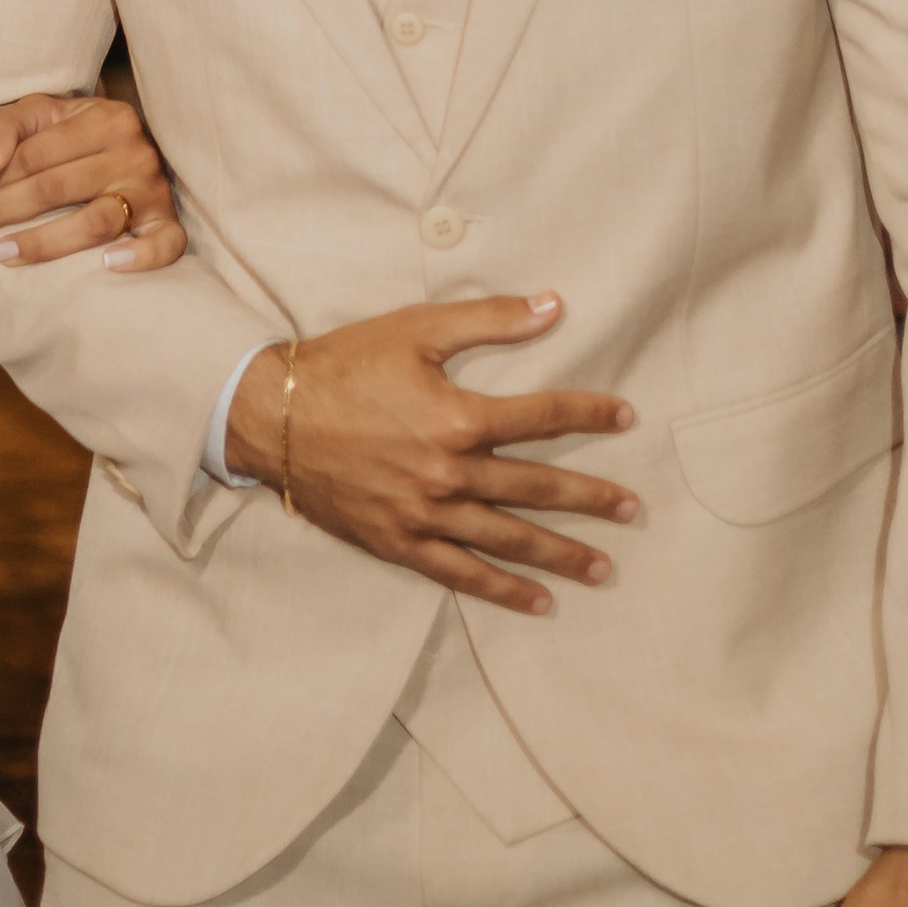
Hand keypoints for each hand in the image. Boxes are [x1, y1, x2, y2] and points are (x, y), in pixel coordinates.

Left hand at [0, 91, 185, 272]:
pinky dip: (141, 256)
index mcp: (105, 118)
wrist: (130, 148)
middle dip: (6, 210)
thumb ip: (3, 127)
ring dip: (46, 242)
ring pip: (98, 221)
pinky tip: (107, 265)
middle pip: (59, 187)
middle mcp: (135, 151)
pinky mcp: (168, 223)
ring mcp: (154, 190)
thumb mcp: (41, 114)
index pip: (38, 154)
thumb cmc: (75, 135)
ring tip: (3, 254)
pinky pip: (165, 244)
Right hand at [224, 299, 634, 613]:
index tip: (626, 417)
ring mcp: (426, 515)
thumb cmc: (346, 364)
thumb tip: (553, 305)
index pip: (542, 416)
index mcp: (458, 417)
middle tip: (632, 510)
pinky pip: (462, 574)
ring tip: (603, 567)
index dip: (589, 413)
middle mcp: (449, 473)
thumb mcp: (416, 330)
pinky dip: (503, 590)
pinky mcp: (400, 543)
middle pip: (537, 487)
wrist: (275, 416)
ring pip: (509, 538)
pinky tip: (539, 601)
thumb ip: (489, 320)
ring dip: (561, 553)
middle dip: (590, 498)